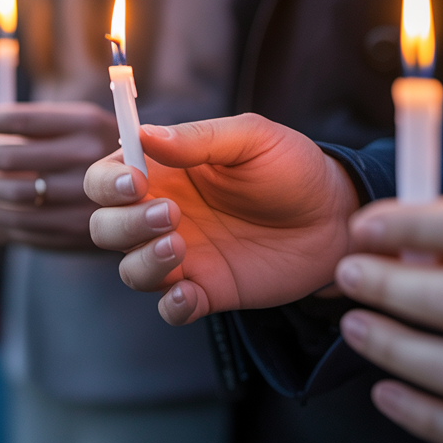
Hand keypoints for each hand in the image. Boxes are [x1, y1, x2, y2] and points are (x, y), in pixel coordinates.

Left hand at [0, 102, 117, 249]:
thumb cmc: (104, 151)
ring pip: (12, 195)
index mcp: (89, 125)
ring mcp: (84, 201)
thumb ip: (40, 123)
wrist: (156, 197)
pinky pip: (23, 226)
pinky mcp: (78, 232)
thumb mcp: (87, 124)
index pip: (23, 120)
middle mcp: (89, 161)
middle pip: (12, 159)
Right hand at [84, 113, 358, 324]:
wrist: (338, 218)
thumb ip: (198, 138)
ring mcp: (182, 256)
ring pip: (130, 269)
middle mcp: (162, 214)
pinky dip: (172, 306)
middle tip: (170, 216)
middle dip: (124, 224)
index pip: (105, 178)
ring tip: (180, 247)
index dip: (108, 183)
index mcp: (162, 172)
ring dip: (144, 262)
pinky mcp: (207, 290)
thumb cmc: (292, 167)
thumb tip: (142, 134)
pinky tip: (190, 293)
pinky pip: (170, 308)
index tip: (137, 182)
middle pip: (105, 226)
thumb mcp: (252, 138)